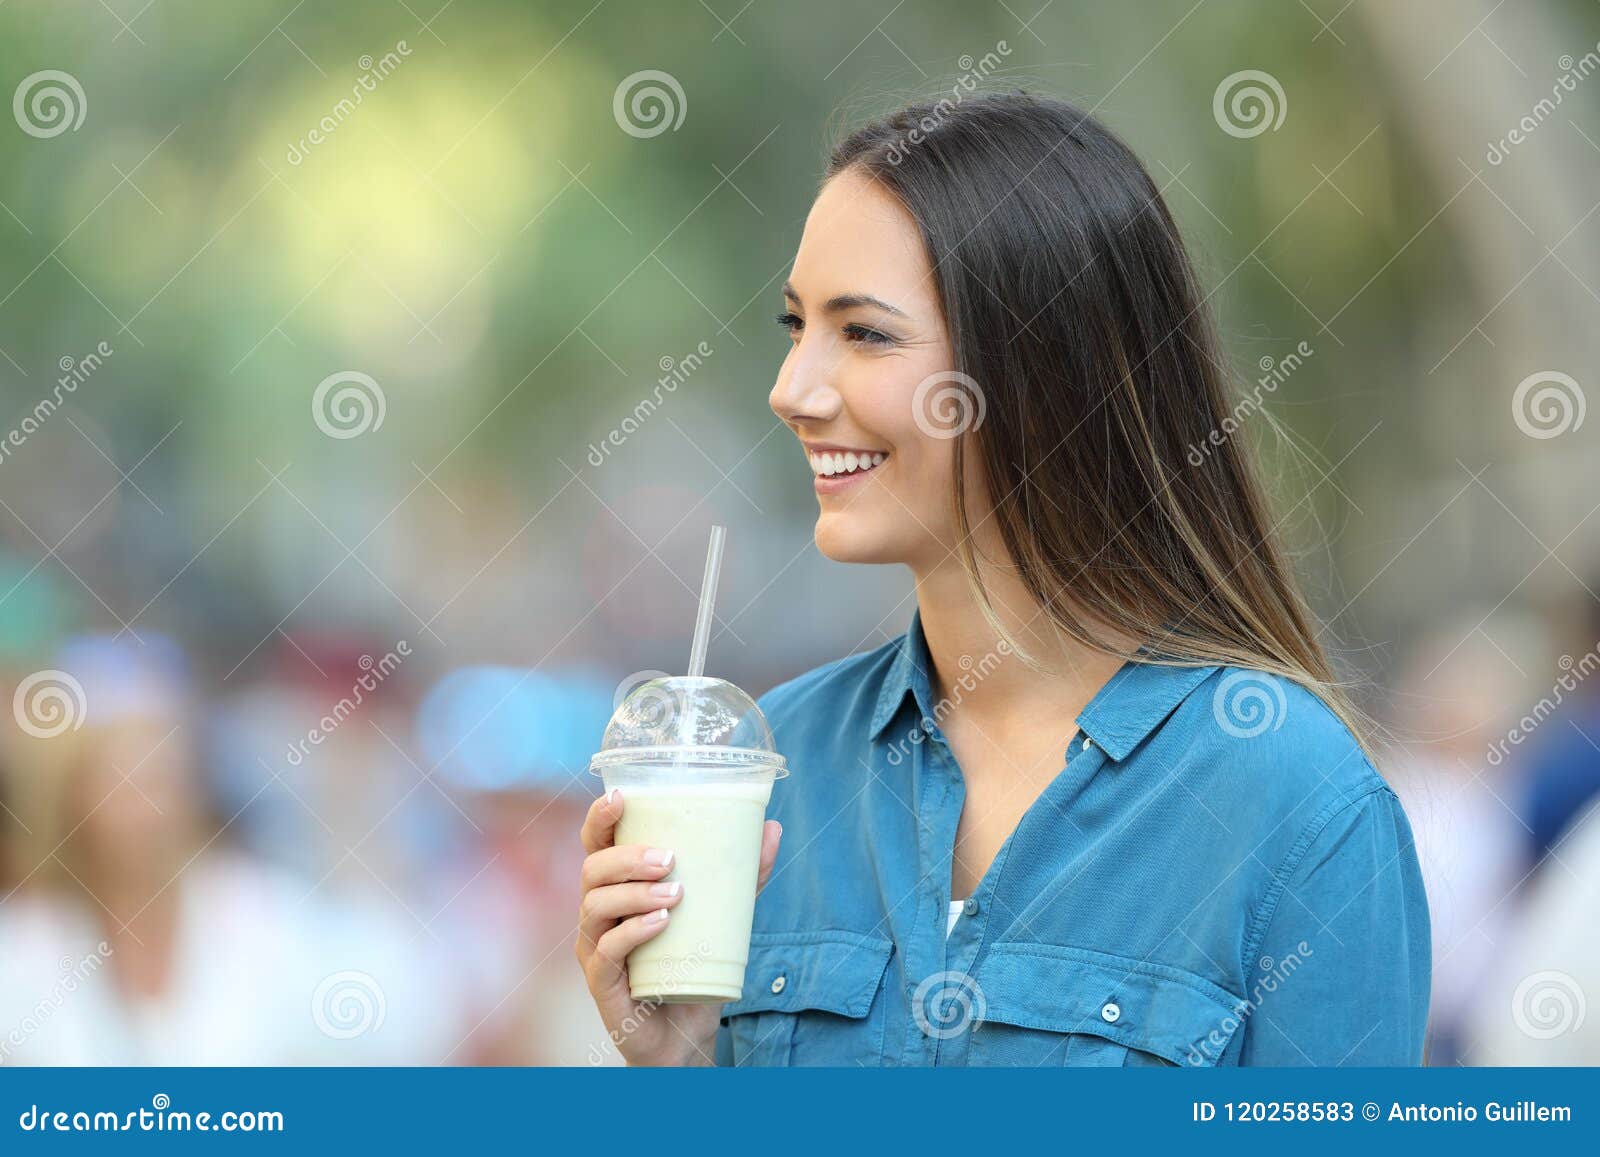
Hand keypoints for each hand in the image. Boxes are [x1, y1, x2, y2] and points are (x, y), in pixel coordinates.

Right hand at [575, 788, 781, 1065]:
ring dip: (635, 894)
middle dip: (627, 858)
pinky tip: (662, 924)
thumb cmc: (692, 965)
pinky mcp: (602, 983)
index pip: (596, 843)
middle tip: (669, 859)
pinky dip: (632, 933)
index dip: (600, 817)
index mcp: (617, 887)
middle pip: (592, 870)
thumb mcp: (721, 915)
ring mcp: (594, 948)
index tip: (621, 796)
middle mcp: (598, 912)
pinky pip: (606, 951)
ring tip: (676, 894)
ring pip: (595, 906)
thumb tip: (772, 828)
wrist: (685, 1034)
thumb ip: (743, 876)